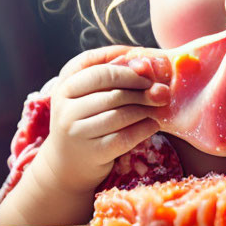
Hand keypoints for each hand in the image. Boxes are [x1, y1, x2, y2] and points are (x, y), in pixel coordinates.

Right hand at [40, 45, 170, 193]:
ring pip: (120, 113)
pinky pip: (125, 137)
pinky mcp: (92, 152)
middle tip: (161, 90)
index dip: (125, 66)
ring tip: (157, 107)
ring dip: (145, 108)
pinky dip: (144, 128)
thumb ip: (114, 73)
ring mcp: (75, 131)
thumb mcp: (90, 92)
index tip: (146, 69)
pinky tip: (153, 124)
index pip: (95, 65)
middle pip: (111, 88)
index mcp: (65, 83)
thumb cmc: (87, 117)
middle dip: (141, 87)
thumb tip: (146, 64)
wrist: (68, 161)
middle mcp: (64, 106)